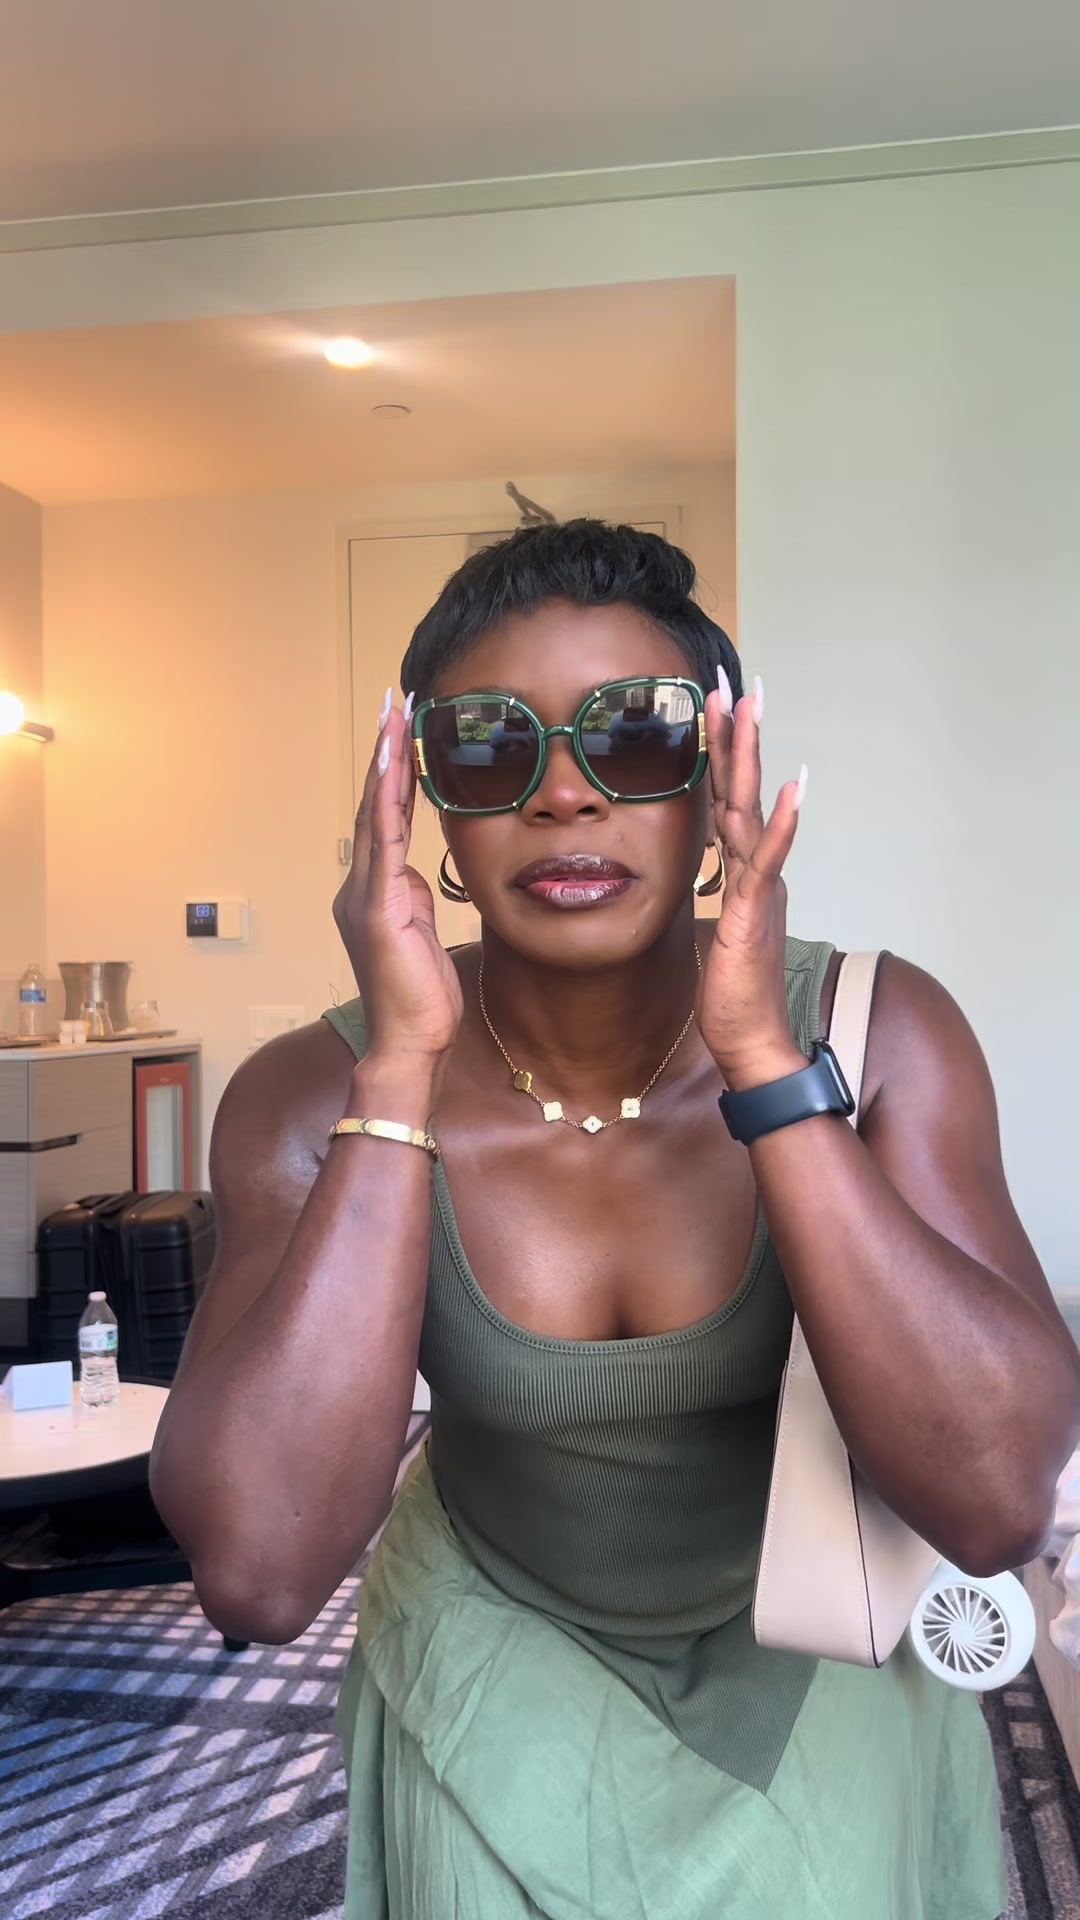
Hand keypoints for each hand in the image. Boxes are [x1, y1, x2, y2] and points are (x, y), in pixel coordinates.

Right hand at [333, 695, 463, 1065]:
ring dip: (385, 763)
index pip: (384, 822)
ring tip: (394, 717)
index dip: (391, 775)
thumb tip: (417, 875)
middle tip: (394, 703)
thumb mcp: (423, 935)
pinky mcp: (378, 910)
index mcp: (372, 894)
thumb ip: (415, 900)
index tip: (401, 732)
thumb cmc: (419, 1000)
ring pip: (375, 815)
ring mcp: (364, 897)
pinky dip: (387, 802)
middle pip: (373, 807)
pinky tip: (393, 768)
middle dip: (385, 753)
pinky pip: (383, 844)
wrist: (408, 1045)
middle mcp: (359, 889)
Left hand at [697, 674, 807, 1090]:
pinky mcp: (756, 913)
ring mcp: (760, 889)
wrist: (751, 1041)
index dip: (723, 755)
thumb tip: (711, 872)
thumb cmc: (733, 994)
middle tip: (735, 682)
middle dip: (738, 735)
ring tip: (753, 708)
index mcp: (744, 874)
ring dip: (752, 758)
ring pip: (753, 810)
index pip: (729, 801)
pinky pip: (769, 861)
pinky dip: (783, 825)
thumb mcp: (717, 929)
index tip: (714, 708)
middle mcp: (757, 872)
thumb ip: (719, 893)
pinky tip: (795, 788)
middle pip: (745, 791)